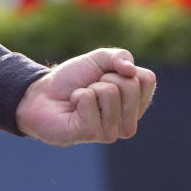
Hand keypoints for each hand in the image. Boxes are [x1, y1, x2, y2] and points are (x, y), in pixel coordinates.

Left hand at [15, 48, 155, 145]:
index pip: (147, 79)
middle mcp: (129, 122)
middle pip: (130, 85)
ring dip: (90, 88)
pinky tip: (73, 107)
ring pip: (110, 92)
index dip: (122, 68)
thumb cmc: (73, 79)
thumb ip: (119, 57)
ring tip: (81, 98)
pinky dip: (77, 95)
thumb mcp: (98, 59)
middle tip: (91, 87)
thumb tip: (131, 70)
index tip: (106, 75)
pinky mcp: (92, 134)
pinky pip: (89, 99)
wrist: (43, 94)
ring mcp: (112, 131)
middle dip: (105, 78)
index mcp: (135, 105)